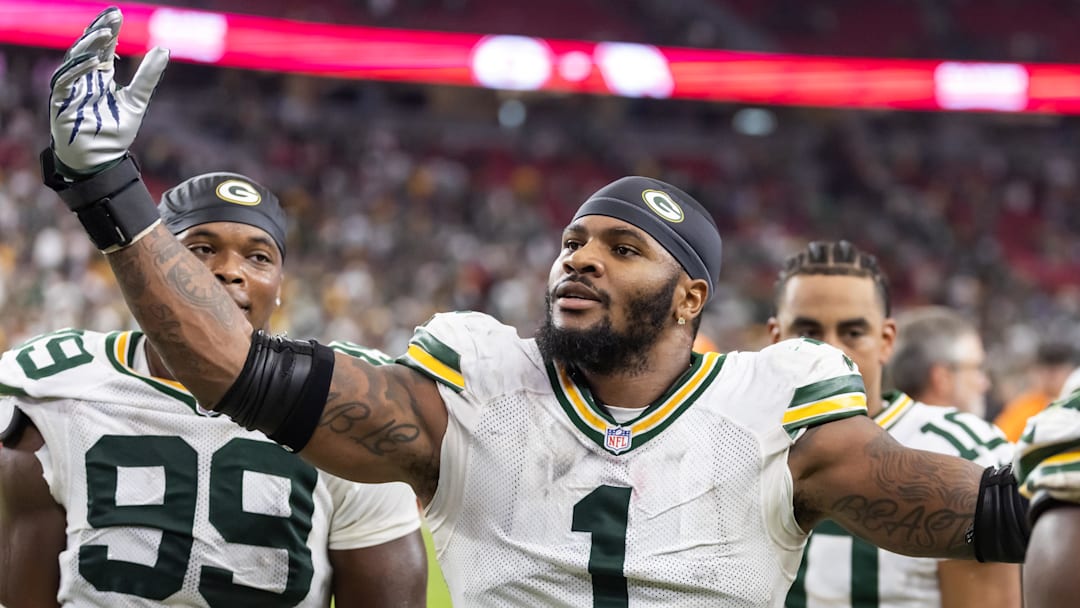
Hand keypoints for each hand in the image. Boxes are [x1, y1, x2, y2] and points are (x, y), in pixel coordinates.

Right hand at [49, 6, 168, 177]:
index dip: (109, 31)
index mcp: (100, 77)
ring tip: (106, 33)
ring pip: (75, 59)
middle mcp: (84, 79)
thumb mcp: (137, 100)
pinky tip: (95, 61)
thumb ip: (147, 76)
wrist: (101, 160)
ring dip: (89, 46)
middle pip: (88, 48)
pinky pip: (65, 80)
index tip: (118, 15)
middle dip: (99, 32)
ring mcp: (71, 89)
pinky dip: (79, 70)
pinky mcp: (61, 102)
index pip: (103, 48)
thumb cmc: (116, 133)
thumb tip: (163, 48)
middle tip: (112, 17)